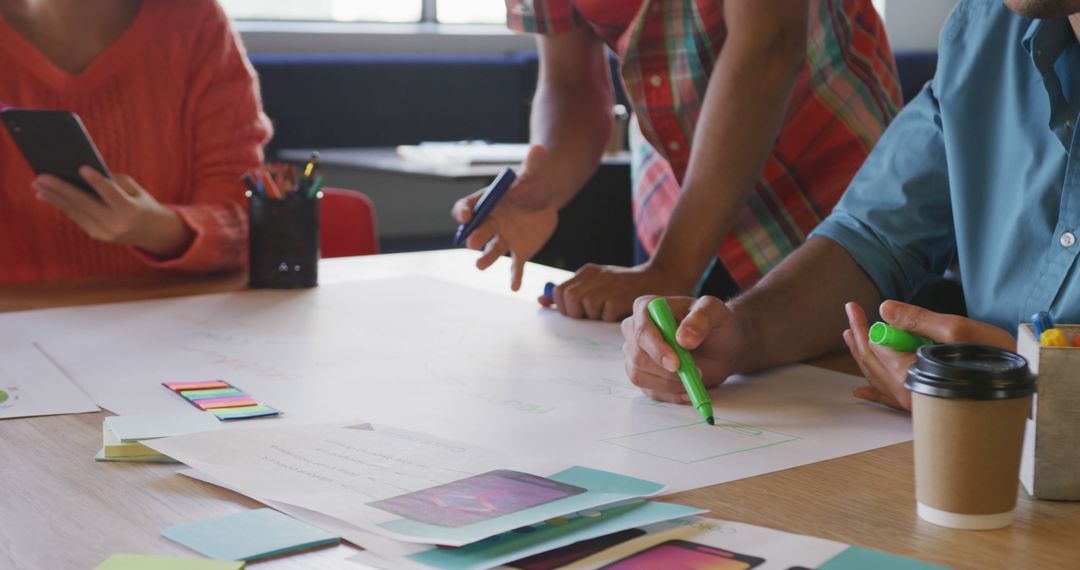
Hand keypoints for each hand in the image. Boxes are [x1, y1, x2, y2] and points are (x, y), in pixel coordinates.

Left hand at [33, 166, 192, 257]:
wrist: (150, 231)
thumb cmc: (139, 201)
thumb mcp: (133, 189)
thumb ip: (111, 181)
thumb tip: (79, 175)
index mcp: (131, 211)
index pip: (111, 194)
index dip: (97, 181)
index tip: (82, 167)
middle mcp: (116, 225)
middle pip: (85, 204)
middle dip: (61, 189)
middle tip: (41, 176)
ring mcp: (104, 232)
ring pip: (75, 211)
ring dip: (54, 197)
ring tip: (38, 184)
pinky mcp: (95, 235)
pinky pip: (76, 217)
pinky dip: (60, 205)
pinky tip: (46, 195)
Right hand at [451, 145, 557, 290]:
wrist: (547, 198)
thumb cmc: (535, 182)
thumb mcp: (535, 171)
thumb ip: (534, 163)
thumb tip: (539, 149)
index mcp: (488, 202)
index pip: (468, 207)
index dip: (463, 211)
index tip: (465, 215)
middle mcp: (491, 222)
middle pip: (478, 230)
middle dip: (474, 236)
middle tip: (472, 242)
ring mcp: (504, 238)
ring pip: (492, 250)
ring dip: (485, 258)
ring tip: (480, 265)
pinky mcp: (520, 251)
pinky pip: (515, 265)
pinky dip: (515, 276)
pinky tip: (515, 287)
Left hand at [541, 261, 693, 321]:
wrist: (665, 277)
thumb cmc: (628, 288)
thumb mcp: (597, 286)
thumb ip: (570, 294)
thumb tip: (541, 301)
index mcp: (589, 272)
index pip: (560, 293)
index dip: (566, 308)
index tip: (581, 313)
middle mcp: (597, 275)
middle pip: (569, 300)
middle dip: (578, 313)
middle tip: (595, 316)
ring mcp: (610, 284)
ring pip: (586, 307)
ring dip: (596, 317)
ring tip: (611, 313)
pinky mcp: (623, 295)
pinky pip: (605, 314)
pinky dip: (611, 319)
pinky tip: (622, 314)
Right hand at [621, 295, 745, 403]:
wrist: (721, 346)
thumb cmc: (714, 324)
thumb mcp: (715, 312)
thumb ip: (701, 319)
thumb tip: (682, 338)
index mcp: (646, 308)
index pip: (642, 330)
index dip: (656, 349)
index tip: (676, 363)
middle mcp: (634, 330)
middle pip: (637, 356)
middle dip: (666, 371)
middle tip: (696, 373)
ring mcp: (635, 354)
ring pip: (639, 376)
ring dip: (669, 383)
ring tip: (695, 378)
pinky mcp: (642, 375)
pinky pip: (649, 391)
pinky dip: (671, 395)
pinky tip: (689, 390)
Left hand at [842, 300, 1015, 410]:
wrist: (1022, 390)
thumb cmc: (995, 358)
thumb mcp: (957, 330)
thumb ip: (917, 320)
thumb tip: (884, 309)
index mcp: (911, 374)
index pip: (877, 348)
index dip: (864, 325)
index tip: (854, 307)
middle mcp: (909, 394)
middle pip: (873, 363)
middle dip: (859, 337)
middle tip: (850, 313)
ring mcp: (916, 403)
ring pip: (879, 378)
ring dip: (863, 357)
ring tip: (850, 337)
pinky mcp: (926, 405)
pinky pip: (891, 399)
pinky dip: (874, 392)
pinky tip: (860, 392)